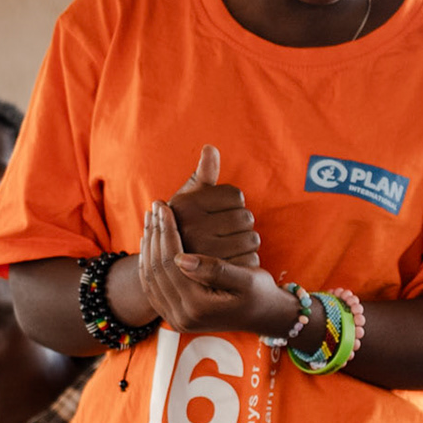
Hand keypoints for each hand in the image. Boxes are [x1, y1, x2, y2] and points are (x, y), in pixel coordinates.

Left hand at [140, 200, 295, 336]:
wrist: (263, 316)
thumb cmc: (260, 293)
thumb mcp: (247, 279)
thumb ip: (216, 270)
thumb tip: (181, 257)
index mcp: (198, 307)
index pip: (172, 262)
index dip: (166, 231)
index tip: (164, 206)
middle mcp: (182, 317)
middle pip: (157, 269)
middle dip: (154, 235)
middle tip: (155, 207)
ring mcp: (174, 319)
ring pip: (150, 277)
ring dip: (148, 246)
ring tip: (151, 219)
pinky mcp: (172, 316)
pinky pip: (152, 286)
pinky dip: (149, 262)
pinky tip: (152, 241)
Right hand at [166, 145, 260, 266]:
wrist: (170, 269)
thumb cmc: (184, 226)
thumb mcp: (188, 199)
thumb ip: (203, 174)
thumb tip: (210, 147)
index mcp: (187, 206)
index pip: (236, 195)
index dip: (232, 203)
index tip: (218, 213)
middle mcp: (192, 228)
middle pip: (246, 217)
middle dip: (242, 223)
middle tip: (227, 232)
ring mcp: (204, 253)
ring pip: (252, 238)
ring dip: (247, 242)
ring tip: (230, 246)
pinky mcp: (217, 275)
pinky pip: (252, 260)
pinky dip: (248, 260)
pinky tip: (234, 261)